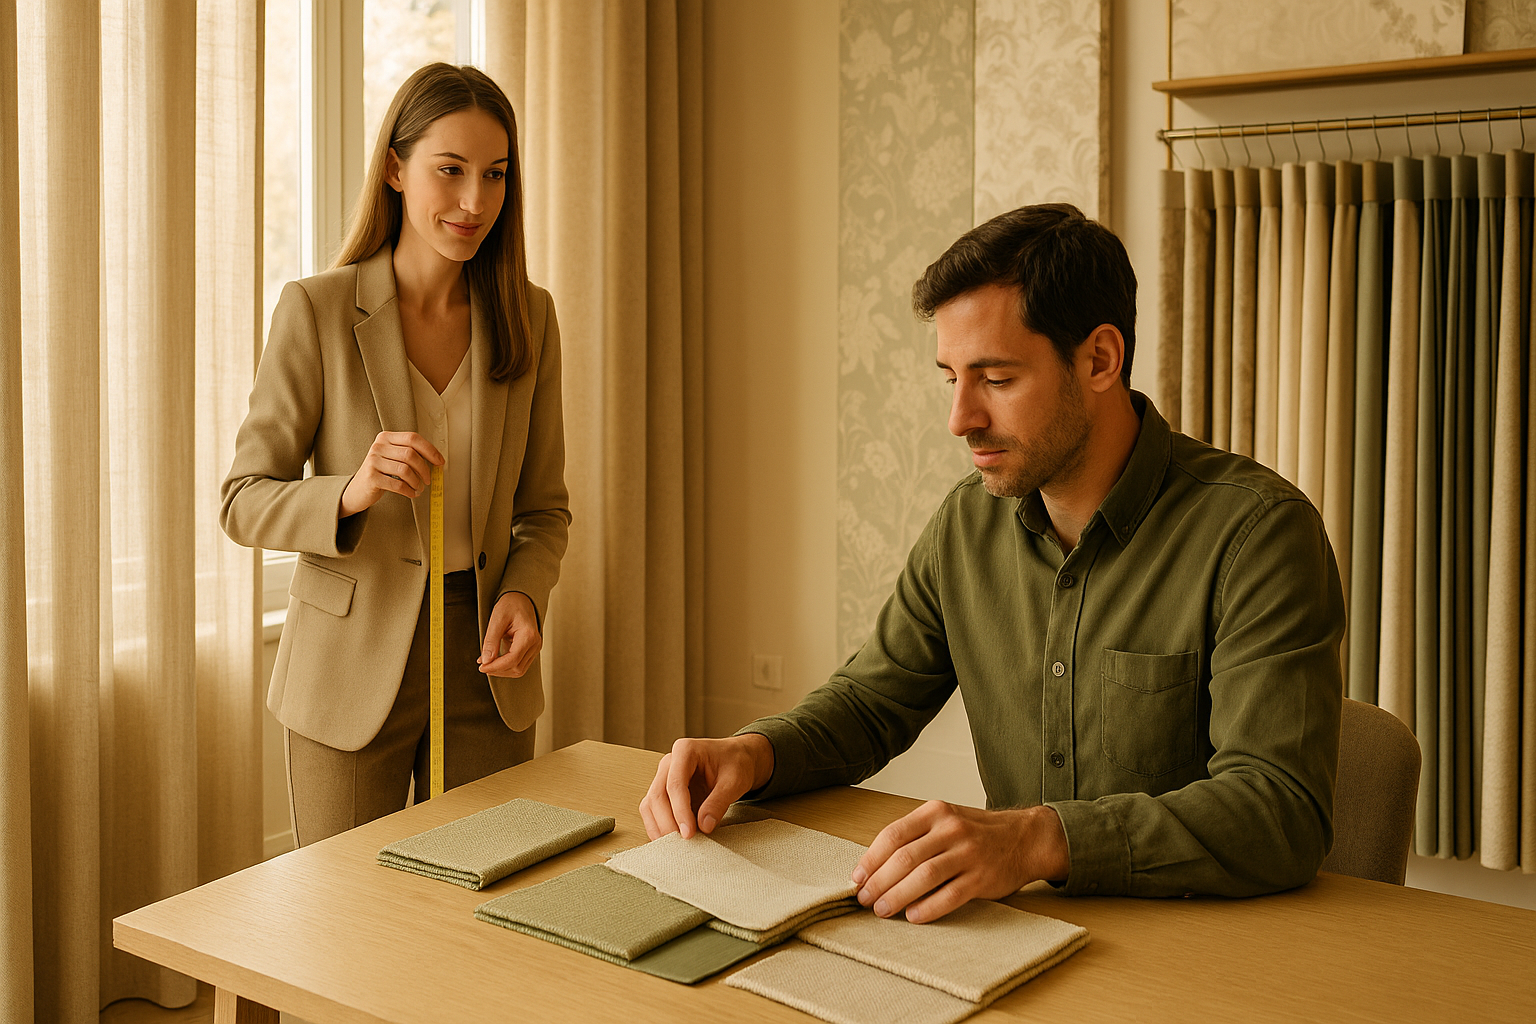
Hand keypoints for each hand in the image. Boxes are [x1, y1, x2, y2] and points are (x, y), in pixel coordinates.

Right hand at [339, 431, 443, 516]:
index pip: (413, 438)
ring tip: (418, 488)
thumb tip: (436, 461)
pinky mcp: (372, 477)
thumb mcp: (392, 458)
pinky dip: (409, 490)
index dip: (430, 450)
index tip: (440, 462)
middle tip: (428, 480)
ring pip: (405, 470)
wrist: (357, 490)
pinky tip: (411, 493)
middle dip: (424, 469)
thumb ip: (410, 455)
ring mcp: (373, 461)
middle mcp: (378, 446)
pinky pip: (398, 484)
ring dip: (417, 482)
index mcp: (386, 437)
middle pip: (410, 454)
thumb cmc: (380, 473)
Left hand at [478, 591, 540, 676]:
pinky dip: (506, 666)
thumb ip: (491, 640)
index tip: (482, 667)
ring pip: (519, 670)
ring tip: (487, 663)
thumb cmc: (511, 604)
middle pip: (516, 668)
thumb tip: (486, 660)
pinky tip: (494, 661)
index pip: (512, 659)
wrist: (521, 598)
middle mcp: (535, 643)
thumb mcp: (497, 619)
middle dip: (497, 670)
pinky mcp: (530, 650)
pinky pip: (519, 664)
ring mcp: (534, 648)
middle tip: (482, 665)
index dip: (495, 667)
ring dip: (502, 670)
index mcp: (529, 635)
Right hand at [638, 735, 774, 839]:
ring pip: (650, 804)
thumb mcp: (735, 781)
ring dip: (660, 826)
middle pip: (657, 795)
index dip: (680, 811)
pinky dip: (659, 827)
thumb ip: (719, 802)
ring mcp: (664, 777)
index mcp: (685, 751)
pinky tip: (671, 841)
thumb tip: (704, 826)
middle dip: (667, 822)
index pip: (675, 784)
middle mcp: (669, 762)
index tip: (689, 832)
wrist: (737, 760)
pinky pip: (653, 811)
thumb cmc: (736, 763)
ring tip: (676, 845)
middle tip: (683, 842)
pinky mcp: (664, 792)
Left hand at [851, 802, 1068, 923]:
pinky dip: (927, 908)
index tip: (857, 878)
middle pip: (904, 858)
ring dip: (897, 897)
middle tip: (864, 899)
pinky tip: (913, 917)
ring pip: (923, 877)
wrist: (1025, 838)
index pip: (893, 835)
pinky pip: (949, 896)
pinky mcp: (982, 878)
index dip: (870, 859)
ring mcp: (968, 853)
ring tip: (882, 910)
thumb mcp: (945, 820)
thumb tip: (874, 865)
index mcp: (935, 812)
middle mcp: (950, 829)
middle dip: (879, 882)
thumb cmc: (976, 832)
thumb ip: (915, 836)